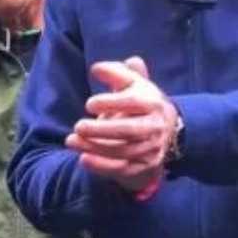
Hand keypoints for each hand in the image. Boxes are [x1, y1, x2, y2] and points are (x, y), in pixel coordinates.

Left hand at [66, 57, 178, 192]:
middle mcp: (155, 127)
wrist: (166, 131)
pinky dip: (102, 166)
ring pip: (122, 151)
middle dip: (101, 130)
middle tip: (78, 126)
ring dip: (94, 148)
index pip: (133, 103)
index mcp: (153, 103)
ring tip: (71, 141)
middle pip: (128, 130)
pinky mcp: (144, 166)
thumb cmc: (141, 103)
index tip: (90, 104)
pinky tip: (83, 159)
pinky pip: (122, 168)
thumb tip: (96, 69)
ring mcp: (151, 148)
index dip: (110, 102)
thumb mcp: (133, 84)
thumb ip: (117, 73)